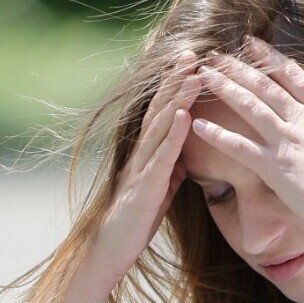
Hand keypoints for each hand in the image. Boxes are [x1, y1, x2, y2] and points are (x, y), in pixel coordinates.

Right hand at [87, 50, 204, 286]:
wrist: (110, 251)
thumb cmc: (135, 221)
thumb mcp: (159, 188)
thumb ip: (170, 167)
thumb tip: (186, 153)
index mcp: (147, 153)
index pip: (162, 112)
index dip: (175, 86)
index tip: (192, 61)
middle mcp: (141, 154)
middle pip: (160, 109)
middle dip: (176, 80)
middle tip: (193, 52)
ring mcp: (141, 169)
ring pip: (160, 126)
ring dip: (177, 98)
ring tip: (193, 74)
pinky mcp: (144, 188)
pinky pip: (161, 158)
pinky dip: (173, 136)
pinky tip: (183, 116)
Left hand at [189, 35, 303, 239]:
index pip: (294, 76)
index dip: (270, 58)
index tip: (251, 44)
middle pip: (264, 85)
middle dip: (237, 66)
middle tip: (214, 52)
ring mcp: (287, 142)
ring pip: (248, 106)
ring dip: (223, 88)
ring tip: (202, 74)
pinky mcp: (274, 168)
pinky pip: (238, 147)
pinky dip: (216, 135)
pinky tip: (197, 124)